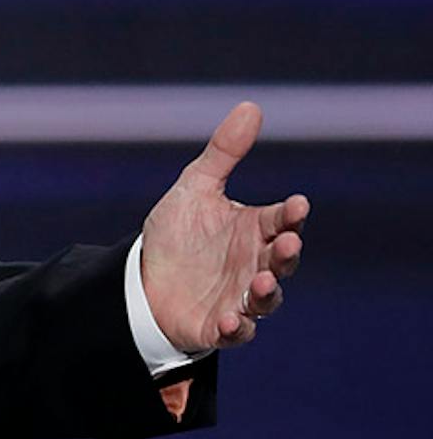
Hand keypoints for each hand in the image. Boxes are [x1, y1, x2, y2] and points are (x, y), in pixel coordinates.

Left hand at [140, 101, 309, 353]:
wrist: (142, 279)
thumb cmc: (177, 234)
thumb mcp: (195, 188)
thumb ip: (224, 153)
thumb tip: (251, 106)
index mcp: (253, 230)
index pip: (280, 221)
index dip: (290, 215)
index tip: (295, 205)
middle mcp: (254, 264)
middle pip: (282, 260)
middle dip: (287, 253)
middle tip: (286, 243)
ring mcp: (239, 296)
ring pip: (267, 299)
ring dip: (269, 291)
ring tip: (264, 280)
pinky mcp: (218, 325)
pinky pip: (236, 332)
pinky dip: (237, 327)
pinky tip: (230, 318)